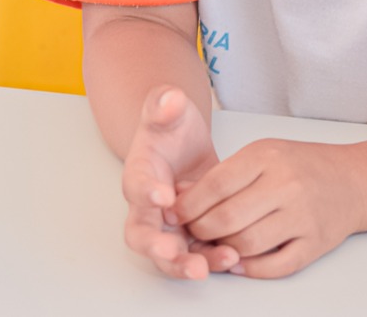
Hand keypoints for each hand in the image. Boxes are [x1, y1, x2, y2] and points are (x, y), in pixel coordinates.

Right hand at [121, 87, 239, 279]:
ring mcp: (167, 225)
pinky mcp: (190, 234)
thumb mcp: (168, 108)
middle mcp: (147, 206)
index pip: (135, 185)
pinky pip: (195, 254)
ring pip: (167, 255)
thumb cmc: (171, 126)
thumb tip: (168, 99)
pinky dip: (209, 260)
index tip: (163, 196)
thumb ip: (164, 104)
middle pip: (142, 234)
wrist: (182, 143)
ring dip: (184, 264)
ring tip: (208, 268)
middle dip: (155, 247)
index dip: (146, 192)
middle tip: (172, 253)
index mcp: (139, 172)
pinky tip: (231, 258)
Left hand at [172, 138, 364, 278]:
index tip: (173, 214)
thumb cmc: (300, 166)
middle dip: (200, 231)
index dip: (188, 204)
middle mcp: (286, 185)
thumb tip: (180, 196)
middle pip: (227, 218)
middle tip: (191, 233)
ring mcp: (303, 216)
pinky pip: (276, 265)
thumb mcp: (262, 154)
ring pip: (248, 244)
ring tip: (213, 246)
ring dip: (222, 251)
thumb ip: (225, 175)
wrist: (353, 180)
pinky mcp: (315, 243)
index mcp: (267, 157)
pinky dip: (251, 269)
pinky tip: (237, 261)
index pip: (216, 185)